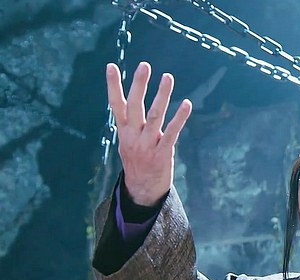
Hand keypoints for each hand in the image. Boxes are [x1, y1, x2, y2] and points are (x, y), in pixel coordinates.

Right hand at [106, 61, 191, 205]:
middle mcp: (133, 136)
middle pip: (134, 106)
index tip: (110, 66)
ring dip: (162, 95)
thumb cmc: (137, 162)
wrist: (142, 191)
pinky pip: (172, 133)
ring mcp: (147, 145)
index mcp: (124, 131)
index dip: (113, 86)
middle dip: (138, 85)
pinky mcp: (162, 153)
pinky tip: (186, 104)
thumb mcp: (127, 142)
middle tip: (144, 65)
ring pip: (155, 116)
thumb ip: (130, 124)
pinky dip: (179, 118)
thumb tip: (127, 103)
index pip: (116, 104)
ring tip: (167, 77)